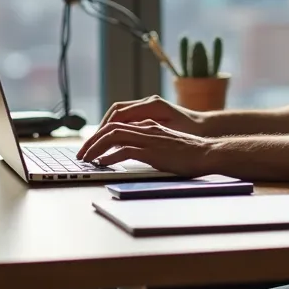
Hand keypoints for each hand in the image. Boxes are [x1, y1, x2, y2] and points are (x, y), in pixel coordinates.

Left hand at [76, 120, 216, 175]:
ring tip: (86, 159)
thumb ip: (149, 143)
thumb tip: (131, 151)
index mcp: (148, 125)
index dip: (101, 135)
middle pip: (110, 128)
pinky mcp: (152, 151)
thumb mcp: (166, 143)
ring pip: (113, 136)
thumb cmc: (190, 152)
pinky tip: (102, 164)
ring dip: (96, 148)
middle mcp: (145, 128)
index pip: (117, 124)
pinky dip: (110, 156)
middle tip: (81, 154)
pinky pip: (124, 150)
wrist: (207, 153)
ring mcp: (148, 138)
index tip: (91, 147)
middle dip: (92, 140)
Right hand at [96, 94, 205, 135]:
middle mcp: (147, 102)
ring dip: (106, 129)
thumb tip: (123, 135)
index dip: (104, 129)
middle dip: (100, 129)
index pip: (119, 114)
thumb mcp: (169, 133)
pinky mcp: (149, 114)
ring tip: (96, 145)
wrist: (206, 127)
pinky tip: (111, 142)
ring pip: (119, 115)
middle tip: (89, 146)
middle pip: (115, 112)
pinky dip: (116, 129)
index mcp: (151, 105)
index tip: (95, 142)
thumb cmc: (191, 132)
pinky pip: (127, 119)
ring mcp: (147, 107)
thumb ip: (146, 131)